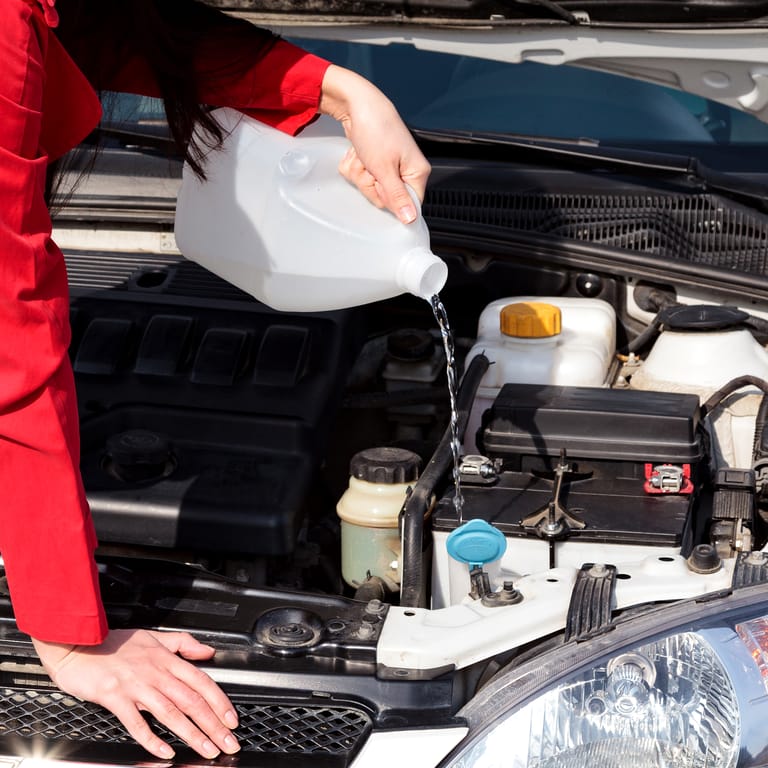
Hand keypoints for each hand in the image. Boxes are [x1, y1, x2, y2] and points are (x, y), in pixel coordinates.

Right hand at [32, 629, 238, 759]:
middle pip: (192, 701)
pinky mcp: (115, 698)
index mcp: (167, 659)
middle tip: (229, 743)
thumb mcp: (155, 636)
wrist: (79, 644)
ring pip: (171, 714)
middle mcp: (156, 673)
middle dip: (214, 725)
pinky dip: (153, 739)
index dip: (220, 702)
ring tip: (208, 750)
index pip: (202, 682)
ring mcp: (136, 686)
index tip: (232, 719)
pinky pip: (137, 723)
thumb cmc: (115, 643)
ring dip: (192, 735)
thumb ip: (184, 644)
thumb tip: (208, 652)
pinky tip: (166, 752)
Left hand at [319, 64, 430, 223]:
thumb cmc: (375, 130)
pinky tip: (358, 152)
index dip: (388, 198)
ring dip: (360, 173)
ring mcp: (390, 165)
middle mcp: (406, 170)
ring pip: (371, 186)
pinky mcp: (376, 161)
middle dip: (370, 183)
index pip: (407, 205)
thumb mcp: (384, 169)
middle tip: (369, 165)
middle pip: (385, 197)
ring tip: (363, 155)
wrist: (357, 103)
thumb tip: (411, 220)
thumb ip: (397, 197)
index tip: (381, 182)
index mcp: (417, 172)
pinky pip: (362, 175)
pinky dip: (355, 166)